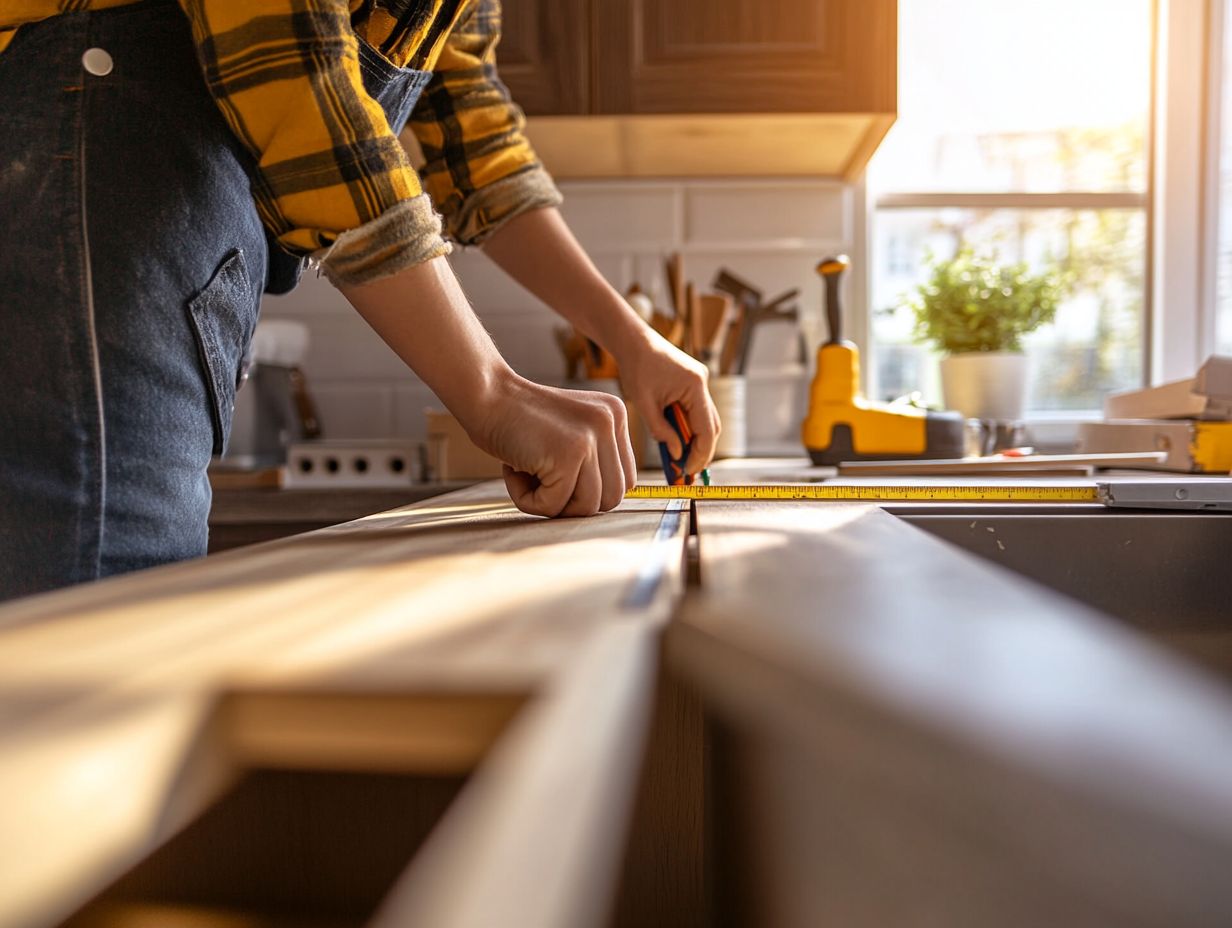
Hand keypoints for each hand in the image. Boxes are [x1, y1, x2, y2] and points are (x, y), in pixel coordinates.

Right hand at [470, 376, 636, 517]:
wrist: (485, 394)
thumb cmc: (517, 420)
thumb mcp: (569, 430)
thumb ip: (592, 458)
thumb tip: (600, 504)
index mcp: (616, 416)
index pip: (624, 480)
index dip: (589, 491)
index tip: (557, 477)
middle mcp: (610, 423)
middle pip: (612, 498)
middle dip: (574, 502)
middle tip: (540, 481)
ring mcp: (591, 437)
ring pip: (587, 508)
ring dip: (551, 504)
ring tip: (525, 474)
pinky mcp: (568, 453)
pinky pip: (554, 505)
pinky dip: (528, 500)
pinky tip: (513, 471)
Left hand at [615, 329, 719, 473]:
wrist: (633, 340)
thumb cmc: (636, 367)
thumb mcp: (645, 404)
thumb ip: (662, 431)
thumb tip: (677, 454)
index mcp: (694, 386)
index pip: (707, 429)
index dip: (700, 454)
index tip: (688, 471)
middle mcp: (702, 383)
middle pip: (711, 426)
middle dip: (701, 451)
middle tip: (687, 472)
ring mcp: (699, 382)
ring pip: (705, 419)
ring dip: (695, 440)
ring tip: (680, 460)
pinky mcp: (693, 383)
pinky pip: (696, 410)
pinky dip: (689, 426)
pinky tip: (677, 440)